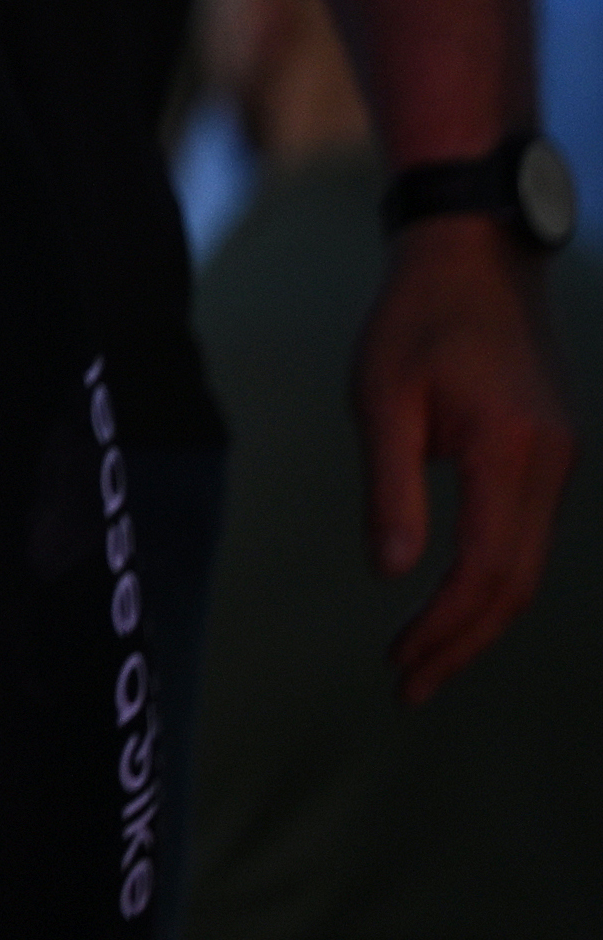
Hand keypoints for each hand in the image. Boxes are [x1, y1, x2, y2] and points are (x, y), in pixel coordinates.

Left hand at [358, 216, 572, 697]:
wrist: (475, 254)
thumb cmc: (416, 316)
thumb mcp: (382, 396)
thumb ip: (390, 485)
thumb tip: (392, 572)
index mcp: (510, 453)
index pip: (487, 569)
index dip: (447, 627)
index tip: (402, 665)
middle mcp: (550, 465)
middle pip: (516, 584)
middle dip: (463, 641)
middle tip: (409, 686)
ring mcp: (558, 459)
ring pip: (528, 564)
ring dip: (478, 616)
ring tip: (423, 657)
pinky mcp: (550, 451)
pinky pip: (526, 534)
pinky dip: (493, 576)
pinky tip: (452, 598)